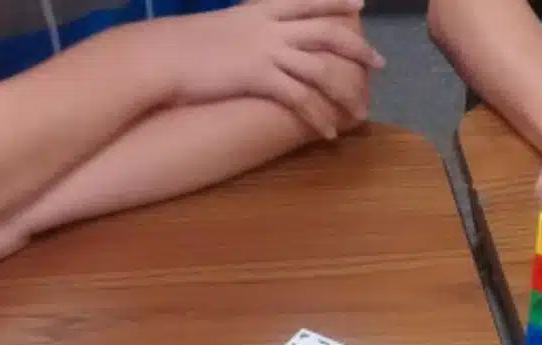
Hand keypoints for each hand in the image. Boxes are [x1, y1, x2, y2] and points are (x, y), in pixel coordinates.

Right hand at [144, 0, 384, 137]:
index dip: (337, 1)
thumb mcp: (223, 26)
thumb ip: (249, 29)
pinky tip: (329, 134)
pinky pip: (300, 99)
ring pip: (320, 68)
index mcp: (260, 9)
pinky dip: (318, 118)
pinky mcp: (258, 78)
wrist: (161, 56)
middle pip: (326, 32)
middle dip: (357, 48)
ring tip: (361, 111)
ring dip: (346, 92)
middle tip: (380, 64)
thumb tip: (259, 39)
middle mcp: (268, 26)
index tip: (360, 5)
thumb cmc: (186, 45)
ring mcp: (265, 51)